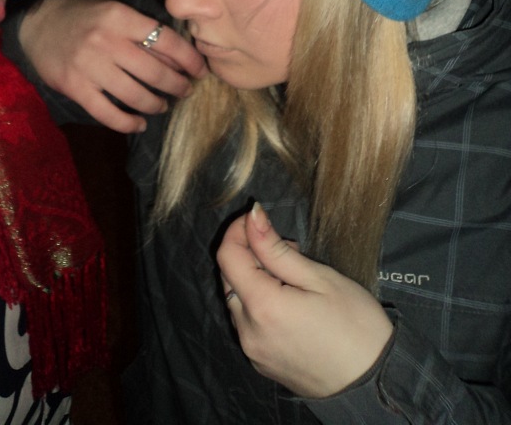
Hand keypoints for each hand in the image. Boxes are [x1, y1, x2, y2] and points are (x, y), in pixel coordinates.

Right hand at [18, 0, 205, 131]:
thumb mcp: (115, 12)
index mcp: (120, 18)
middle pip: (154, 72)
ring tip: (163, 105)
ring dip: (156, 105)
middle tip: (185, 91)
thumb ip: (143, 32)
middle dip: (177, 86)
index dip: (189, 60)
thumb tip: (181, 59)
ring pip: (135, 95)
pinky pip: (108, 114)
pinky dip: (128, 123)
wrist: (39, 22)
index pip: (166, 41)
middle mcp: (106, 41)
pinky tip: (139, 123)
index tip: (200, 71)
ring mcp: (89, 66)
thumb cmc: (86, 17)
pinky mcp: (75, 87)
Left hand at [217, 203, 393, 397]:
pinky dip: (260, 303)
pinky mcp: (261, 362)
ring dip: (255, 279)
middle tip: (290, 250)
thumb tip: (251, 216)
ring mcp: (253, 350)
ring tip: (294, 277)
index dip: (238, 230)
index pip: (227, 256)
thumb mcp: (320, 277)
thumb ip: (276, 248)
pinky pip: (248, 323)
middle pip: (229, 278)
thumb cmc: (356, 327)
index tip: (259, 218)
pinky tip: (290, 302)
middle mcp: (248, 331)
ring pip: (238, 300)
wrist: (375, 385)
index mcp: (262, 307)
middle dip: (249, 254)